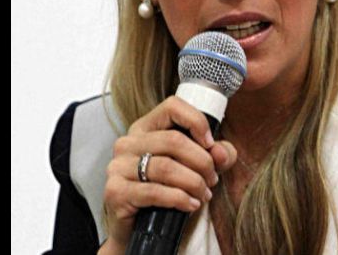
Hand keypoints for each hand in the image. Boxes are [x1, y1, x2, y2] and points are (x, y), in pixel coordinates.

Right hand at [102, 96, 237, 249]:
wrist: (137, 229)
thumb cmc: (166, 193)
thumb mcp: (196, 168)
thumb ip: (216, 156)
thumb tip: (222, 152)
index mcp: (145, 128)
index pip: (172, 107)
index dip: (196, 121)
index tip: (211, 143)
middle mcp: (128, 143)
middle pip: (174, 140)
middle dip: (202, 162)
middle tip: (212, 180)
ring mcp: (118, 167)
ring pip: (166, 167)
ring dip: (193, 182)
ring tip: (204, 194)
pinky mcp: (115, 191)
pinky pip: (154, 191)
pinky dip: (179, 198)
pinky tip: (191, 205)